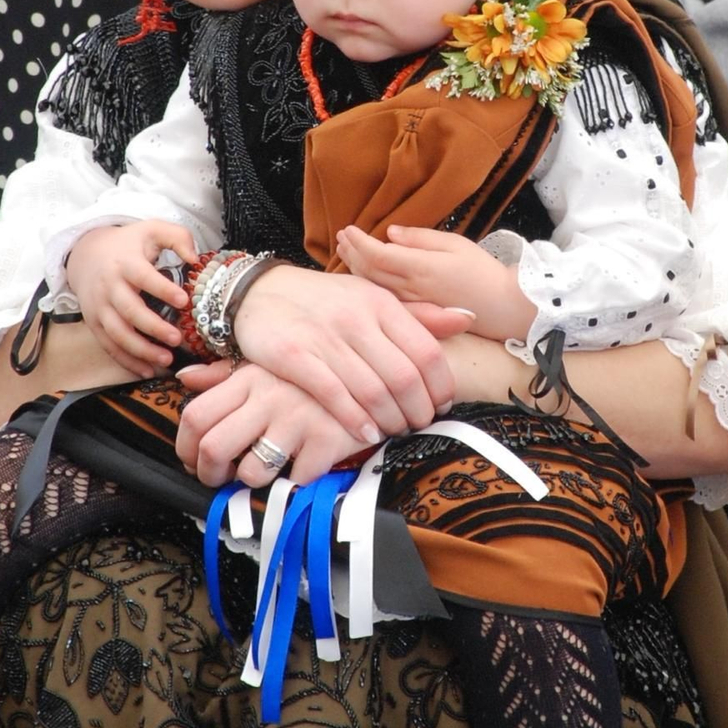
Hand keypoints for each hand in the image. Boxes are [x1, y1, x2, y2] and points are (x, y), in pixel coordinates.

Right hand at [64, 219, 195, 375]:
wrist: (85, 255)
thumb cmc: (127, 244)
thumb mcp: (151, 229)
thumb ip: (177, 237)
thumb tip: (194, 258)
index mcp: (124, 263)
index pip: (143, 277)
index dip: (162, 289)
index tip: (184, 300)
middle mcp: (109, 287)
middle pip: (129, 311)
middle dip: (153, 327)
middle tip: (177, 339)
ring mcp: (99, 308)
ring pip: (118, 333)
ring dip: (141, 350)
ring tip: (166, 360)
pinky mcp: (94, 323)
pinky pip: (109, 346)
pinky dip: (127, 361)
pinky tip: (147, 370)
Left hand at [176, 361, 366, 488]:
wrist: (376, 375)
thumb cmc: (312, 377)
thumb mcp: (268, 365)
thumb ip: (224, 375)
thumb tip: (186, 378)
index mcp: (249, 378)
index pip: (196, 416)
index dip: (185, 447)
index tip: (193, 461)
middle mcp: (269, 397)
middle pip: (213, 449)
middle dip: (209, 475)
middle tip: (218, 480)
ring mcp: (298, 419)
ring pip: (251, 471)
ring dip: (251, 483)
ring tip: (262, 474)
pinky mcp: (326, 440)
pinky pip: (296, 480)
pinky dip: (296, 484)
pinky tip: (302, 469)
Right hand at [232, 264, 473, 444]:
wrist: (260, 292)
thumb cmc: (324, 302)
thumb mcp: (371, 298)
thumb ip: (417, 314)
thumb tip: (466, 317)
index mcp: (381, 303)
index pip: (427, 351)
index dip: (441, 386)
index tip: (441, 406)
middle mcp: (356, 318)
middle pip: (404, 376)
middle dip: (418, 410)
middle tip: (419, 425)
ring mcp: (325, 337)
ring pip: (372, 390)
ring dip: (390, 420)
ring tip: (395, 431)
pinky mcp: (294, 356)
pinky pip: (334, 396)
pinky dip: (355, 421)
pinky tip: (366, 434)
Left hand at [336, 225, 531, 343]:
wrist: (502, 307)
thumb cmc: (481, 271)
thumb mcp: (455, 244)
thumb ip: (419, 239)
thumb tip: (389, 233)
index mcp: (420, 269)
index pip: (376, 255)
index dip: (358, 242)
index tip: (348, 228)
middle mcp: (410, 289)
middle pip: (368, 271)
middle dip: (351, 252)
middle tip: (342, 237)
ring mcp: (411, 305)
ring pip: (372, 287)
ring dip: (356, 268)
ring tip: (346, 252)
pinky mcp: (415, 314)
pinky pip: (382, 298)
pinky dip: (368, 284)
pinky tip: (363, 275)